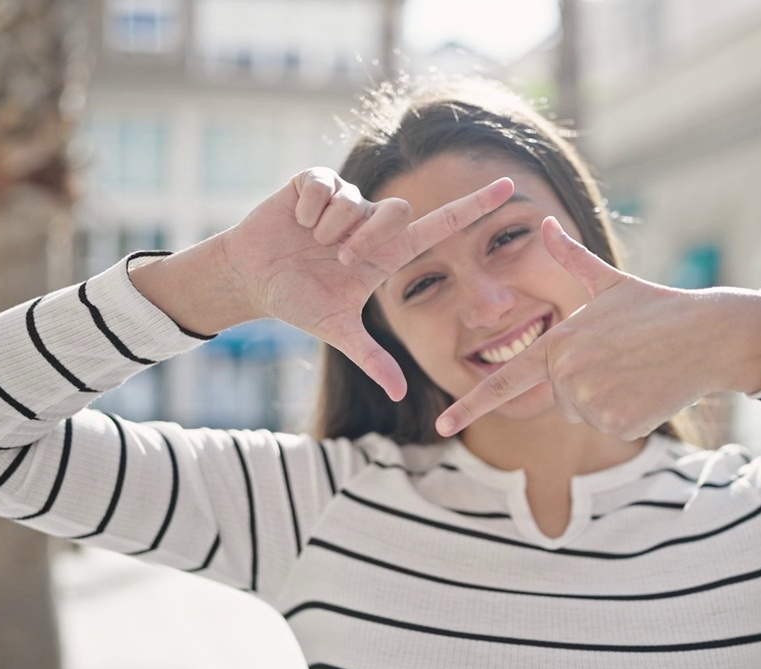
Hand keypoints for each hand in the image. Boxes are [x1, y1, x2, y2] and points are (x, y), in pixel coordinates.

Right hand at [220, 167, 514, 400]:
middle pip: (398, 210)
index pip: (441, 225)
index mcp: (387, 252)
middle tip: (338, 258)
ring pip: (357, 202)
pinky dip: (307, 209)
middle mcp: (373, 221)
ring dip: (330, 228)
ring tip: (310, 240)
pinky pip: (325, 187)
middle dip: (366, 237)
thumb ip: (371, 358)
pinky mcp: (316, 181)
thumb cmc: (298, 301)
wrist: (251, 278)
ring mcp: (346, 199)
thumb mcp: (336, 330)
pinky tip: (295, 221)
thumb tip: (399, 395)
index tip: (508, 187)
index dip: (474, 206)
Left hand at [435, 217, 760, 438]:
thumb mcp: (608, 281)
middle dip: (584, 383)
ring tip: (636, 369)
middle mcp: (569, 373)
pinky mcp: (619, 423)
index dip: (470, 405)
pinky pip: (611, 427)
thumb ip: (568, 258)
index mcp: (559, 341)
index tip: (442, 423)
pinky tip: (648, 387)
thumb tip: (544, 223)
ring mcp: (594, 401)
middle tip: (619, 358)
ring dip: (607, 399)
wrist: (707, 334)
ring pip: (584, 414)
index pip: (504, 379)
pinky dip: (628, 414)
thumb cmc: (656, 306)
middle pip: (559, 397)